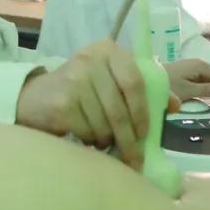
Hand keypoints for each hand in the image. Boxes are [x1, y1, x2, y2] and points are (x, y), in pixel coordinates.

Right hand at [15, 40, 148, 169]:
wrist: (35, 96)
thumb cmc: (82, 88)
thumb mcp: (111, 79)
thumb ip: (143, 89)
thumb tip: (175, 105)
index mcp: (110, 51)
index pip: (136, 81)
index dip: (143, 111)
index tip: (145, 134)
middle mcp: (92, 60)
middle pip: (120, 108)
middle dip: (129, 138)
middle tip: (134, 159)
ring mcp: (75, 79)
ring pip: (104, 123)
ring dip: (107, 140)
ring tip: (103, 141)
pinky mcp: (62, 101)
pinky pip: (87, 131)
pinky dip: (90, 140)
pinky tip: (85, 136)